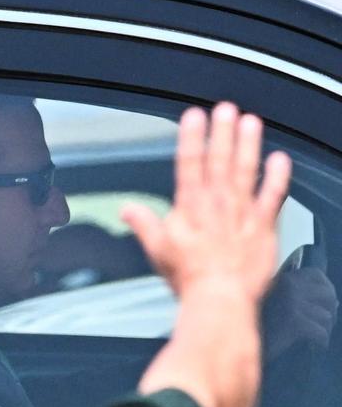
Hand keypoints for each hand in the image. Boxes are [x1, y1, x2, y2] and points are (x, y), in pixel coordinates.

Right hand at [122, 103, 290, 302]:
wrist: (219, 298)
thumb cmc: (188, 277)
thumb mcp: (157, 250)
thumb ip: (144, 224)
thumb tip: (127, 209)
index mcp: (190, 207)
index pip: (189, 164)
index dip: (191, 137)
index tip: (194, 116)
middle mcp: (217, 204)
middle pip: (219, 160)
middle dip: (222, 132)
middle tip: (226, 108)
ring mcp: (242, 212)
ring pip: (246, 170)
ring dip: (248, 144)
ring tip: (250, 121)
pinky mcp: (263, 226)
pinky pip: (273, 196)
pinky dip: (277, 176)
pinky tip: (280, 159)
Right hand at [262, 267, 337, 359]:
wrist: (236, 340)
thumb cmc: (254, 324)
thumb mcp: (271, 301)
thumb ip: (293, 295)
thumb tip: (333, 302)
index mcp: (283, 278)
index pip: (316, 274)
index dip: (326, 288)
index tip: (324, 302)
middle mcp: (290, 286)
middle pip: (328, 294)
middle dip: (330, 310)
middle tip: (323, 323)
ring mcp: (293, 303)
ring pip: (326, 316)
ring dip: (324, 329)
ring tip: (316, 338)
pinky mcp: (295, 322)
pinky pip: (321, 332)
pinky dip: (321, 341)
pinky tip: (316, 346)